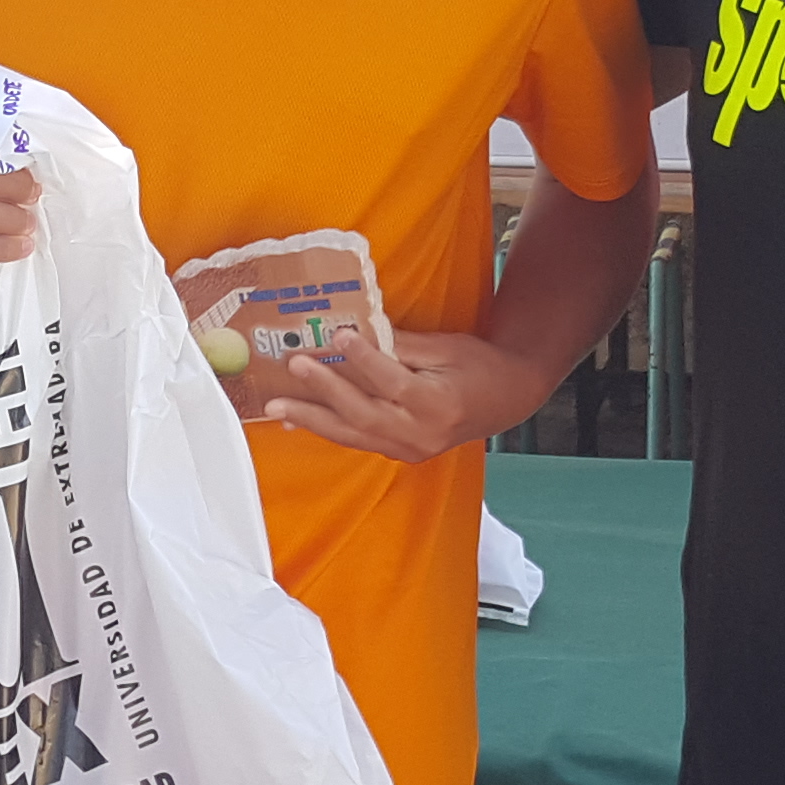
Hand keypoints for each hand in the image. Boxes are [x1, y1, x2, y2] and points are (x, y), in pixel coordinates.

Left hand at [241, 325, 530, 465]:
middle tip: (295, 365)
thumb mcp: (448, 348)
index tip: (340, 335)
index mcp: (439, 404)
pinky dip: (327, 428)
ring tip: (276, 405)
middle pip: (364, 414)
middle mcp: (422, 434)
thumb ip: (403, 345)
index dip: (365, 359)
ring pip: (353, 434)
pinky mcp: (400, 453)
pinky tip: (296, 418)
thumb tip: (358, 331)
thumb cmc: (479, 365)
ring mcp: (410, 449)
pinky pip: (358, 440)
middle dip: (325, 390)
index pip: (394, 382)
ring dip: (312, 418)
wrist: (507, 400)